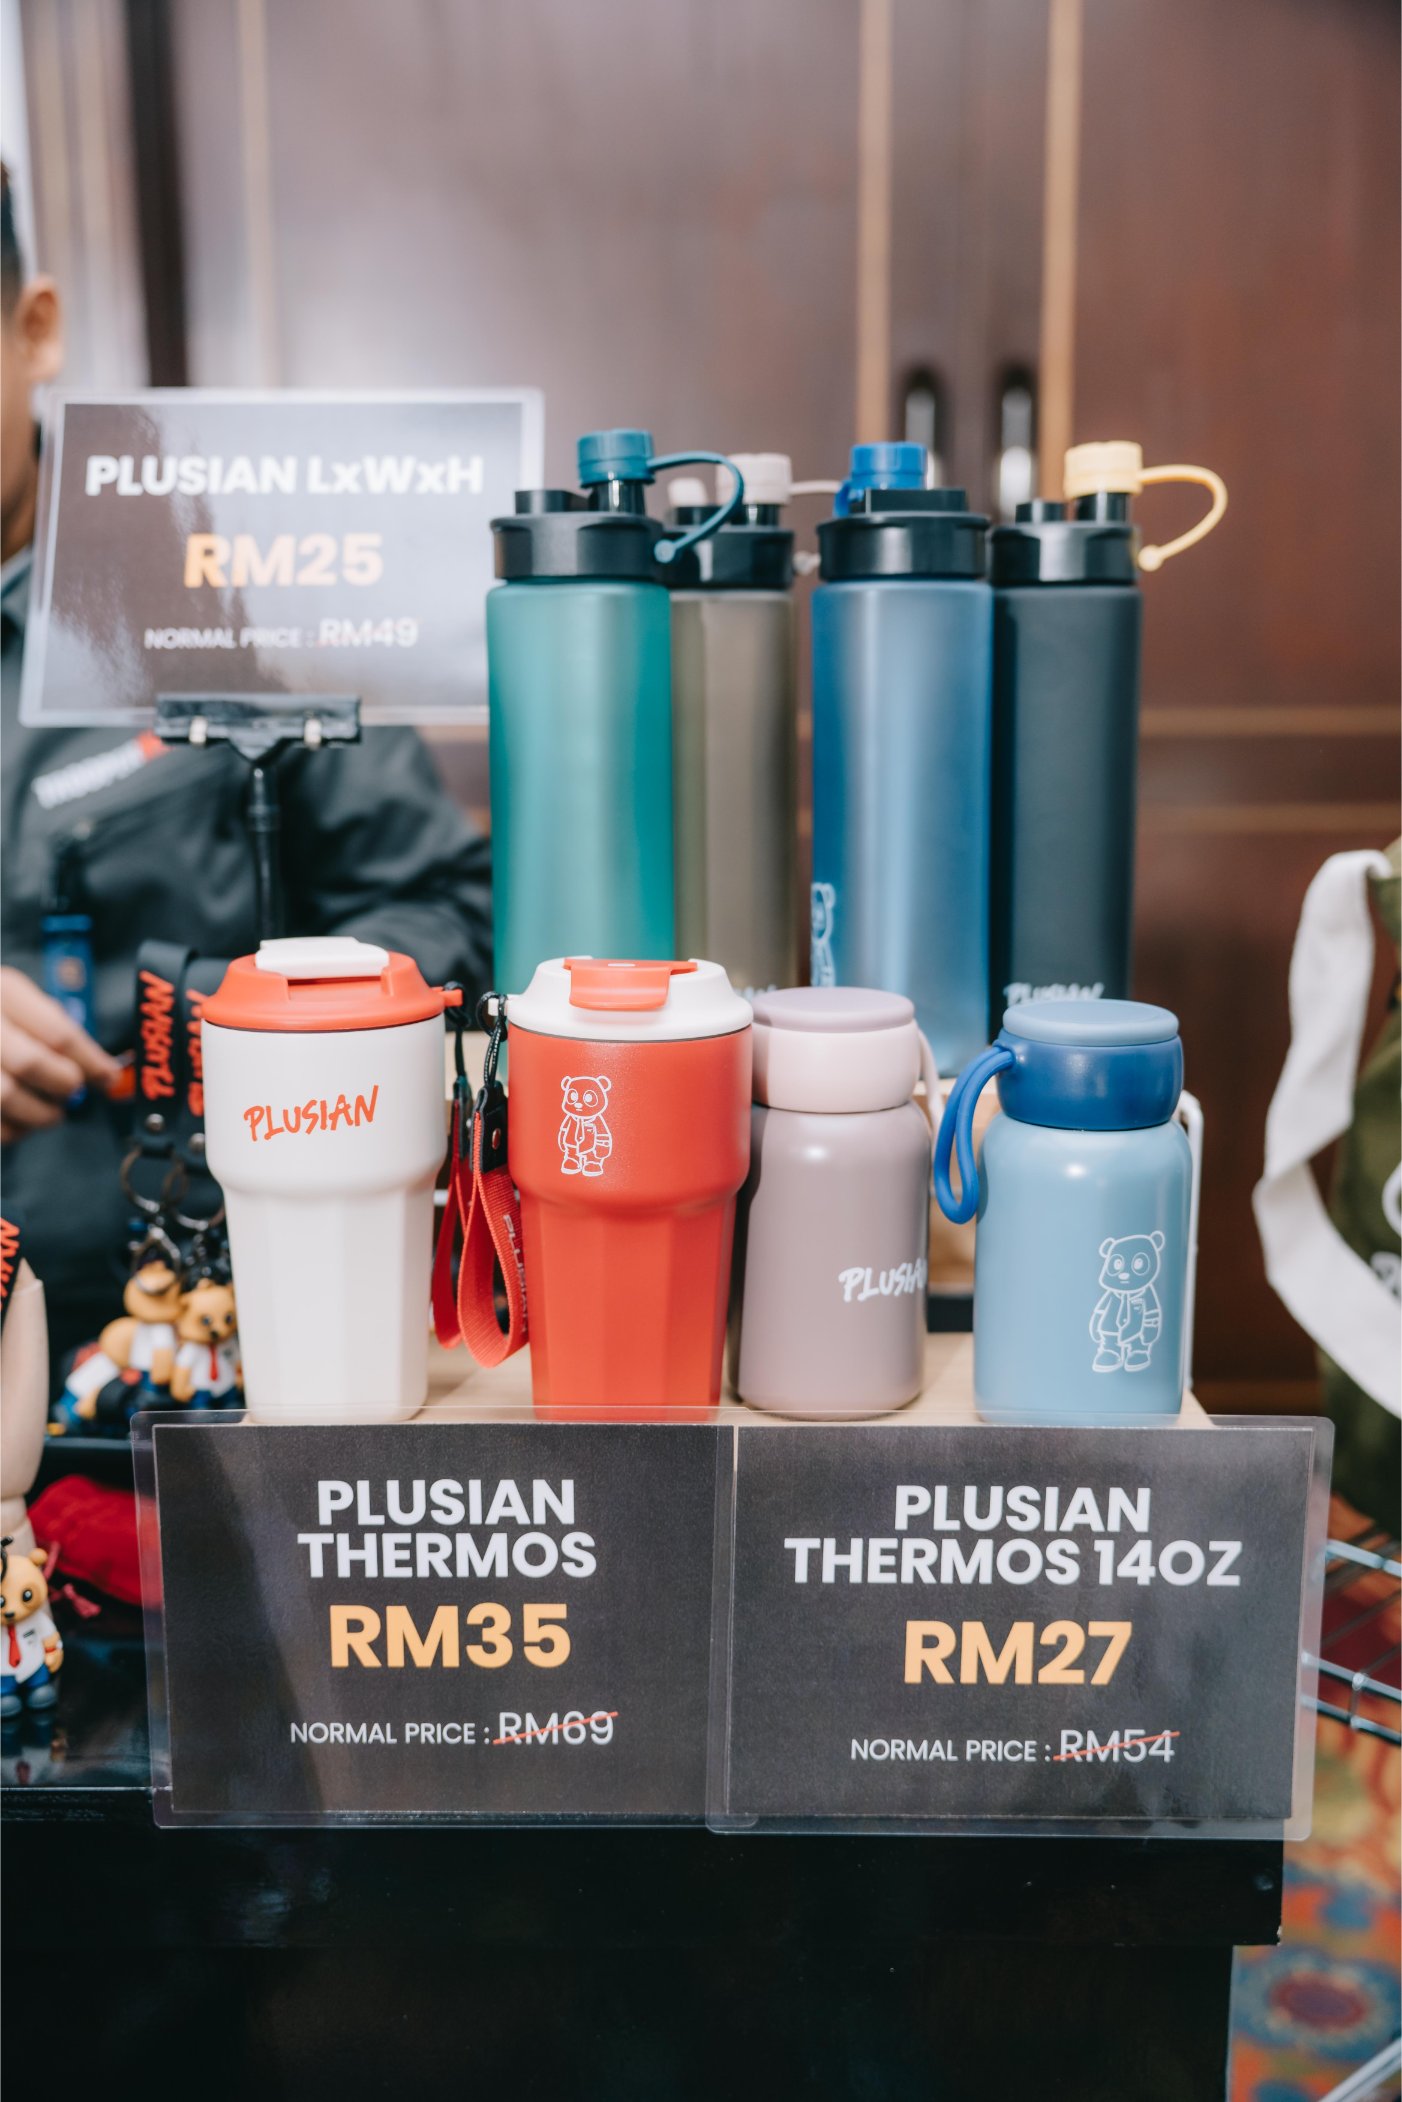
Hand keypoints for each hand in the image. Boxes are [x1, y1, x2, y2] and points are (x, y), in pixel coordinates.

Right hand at [0, 966, 120, 1143]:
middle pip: (31, 1063)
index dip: (91, 1062)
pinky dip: (14, 1130)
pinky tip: (20, 1121)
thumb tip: (101, 1070)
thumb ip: (56, 1029)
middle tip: (72, 1090)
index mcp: (4, 993)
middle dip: (63, 1084)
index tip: (108, 1078)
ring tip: (49, 1112)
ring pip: (7, 1097)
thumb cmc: (0, 1014)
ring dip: (40, 1113)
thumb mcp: (22, 1002)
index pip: (57, 1033)